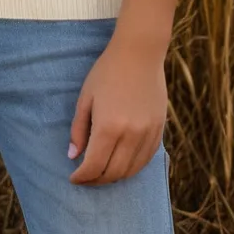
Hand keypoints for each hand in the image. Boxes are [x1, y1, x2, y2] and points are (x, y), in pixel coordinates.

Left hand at [67, 36, 167, 184]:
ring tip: (102, 173)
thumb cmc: (107, 72)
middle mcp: (130, 135)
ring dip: (114, 177)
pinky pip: (146, 160)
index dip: (81, 177)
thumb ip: (78, 129)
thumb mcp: (86, 97)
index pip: (94, 166)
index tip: (73, 178)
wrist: (140, 53)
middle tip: (86, 178)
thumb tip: (73, 156)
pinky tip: (121, 163)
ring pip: (131, 171)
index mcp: (108, 127)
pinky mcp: (159, 130)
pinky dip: (132, 167)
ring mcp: (148, 134)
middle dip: (96, 180)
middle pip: (113, 174)